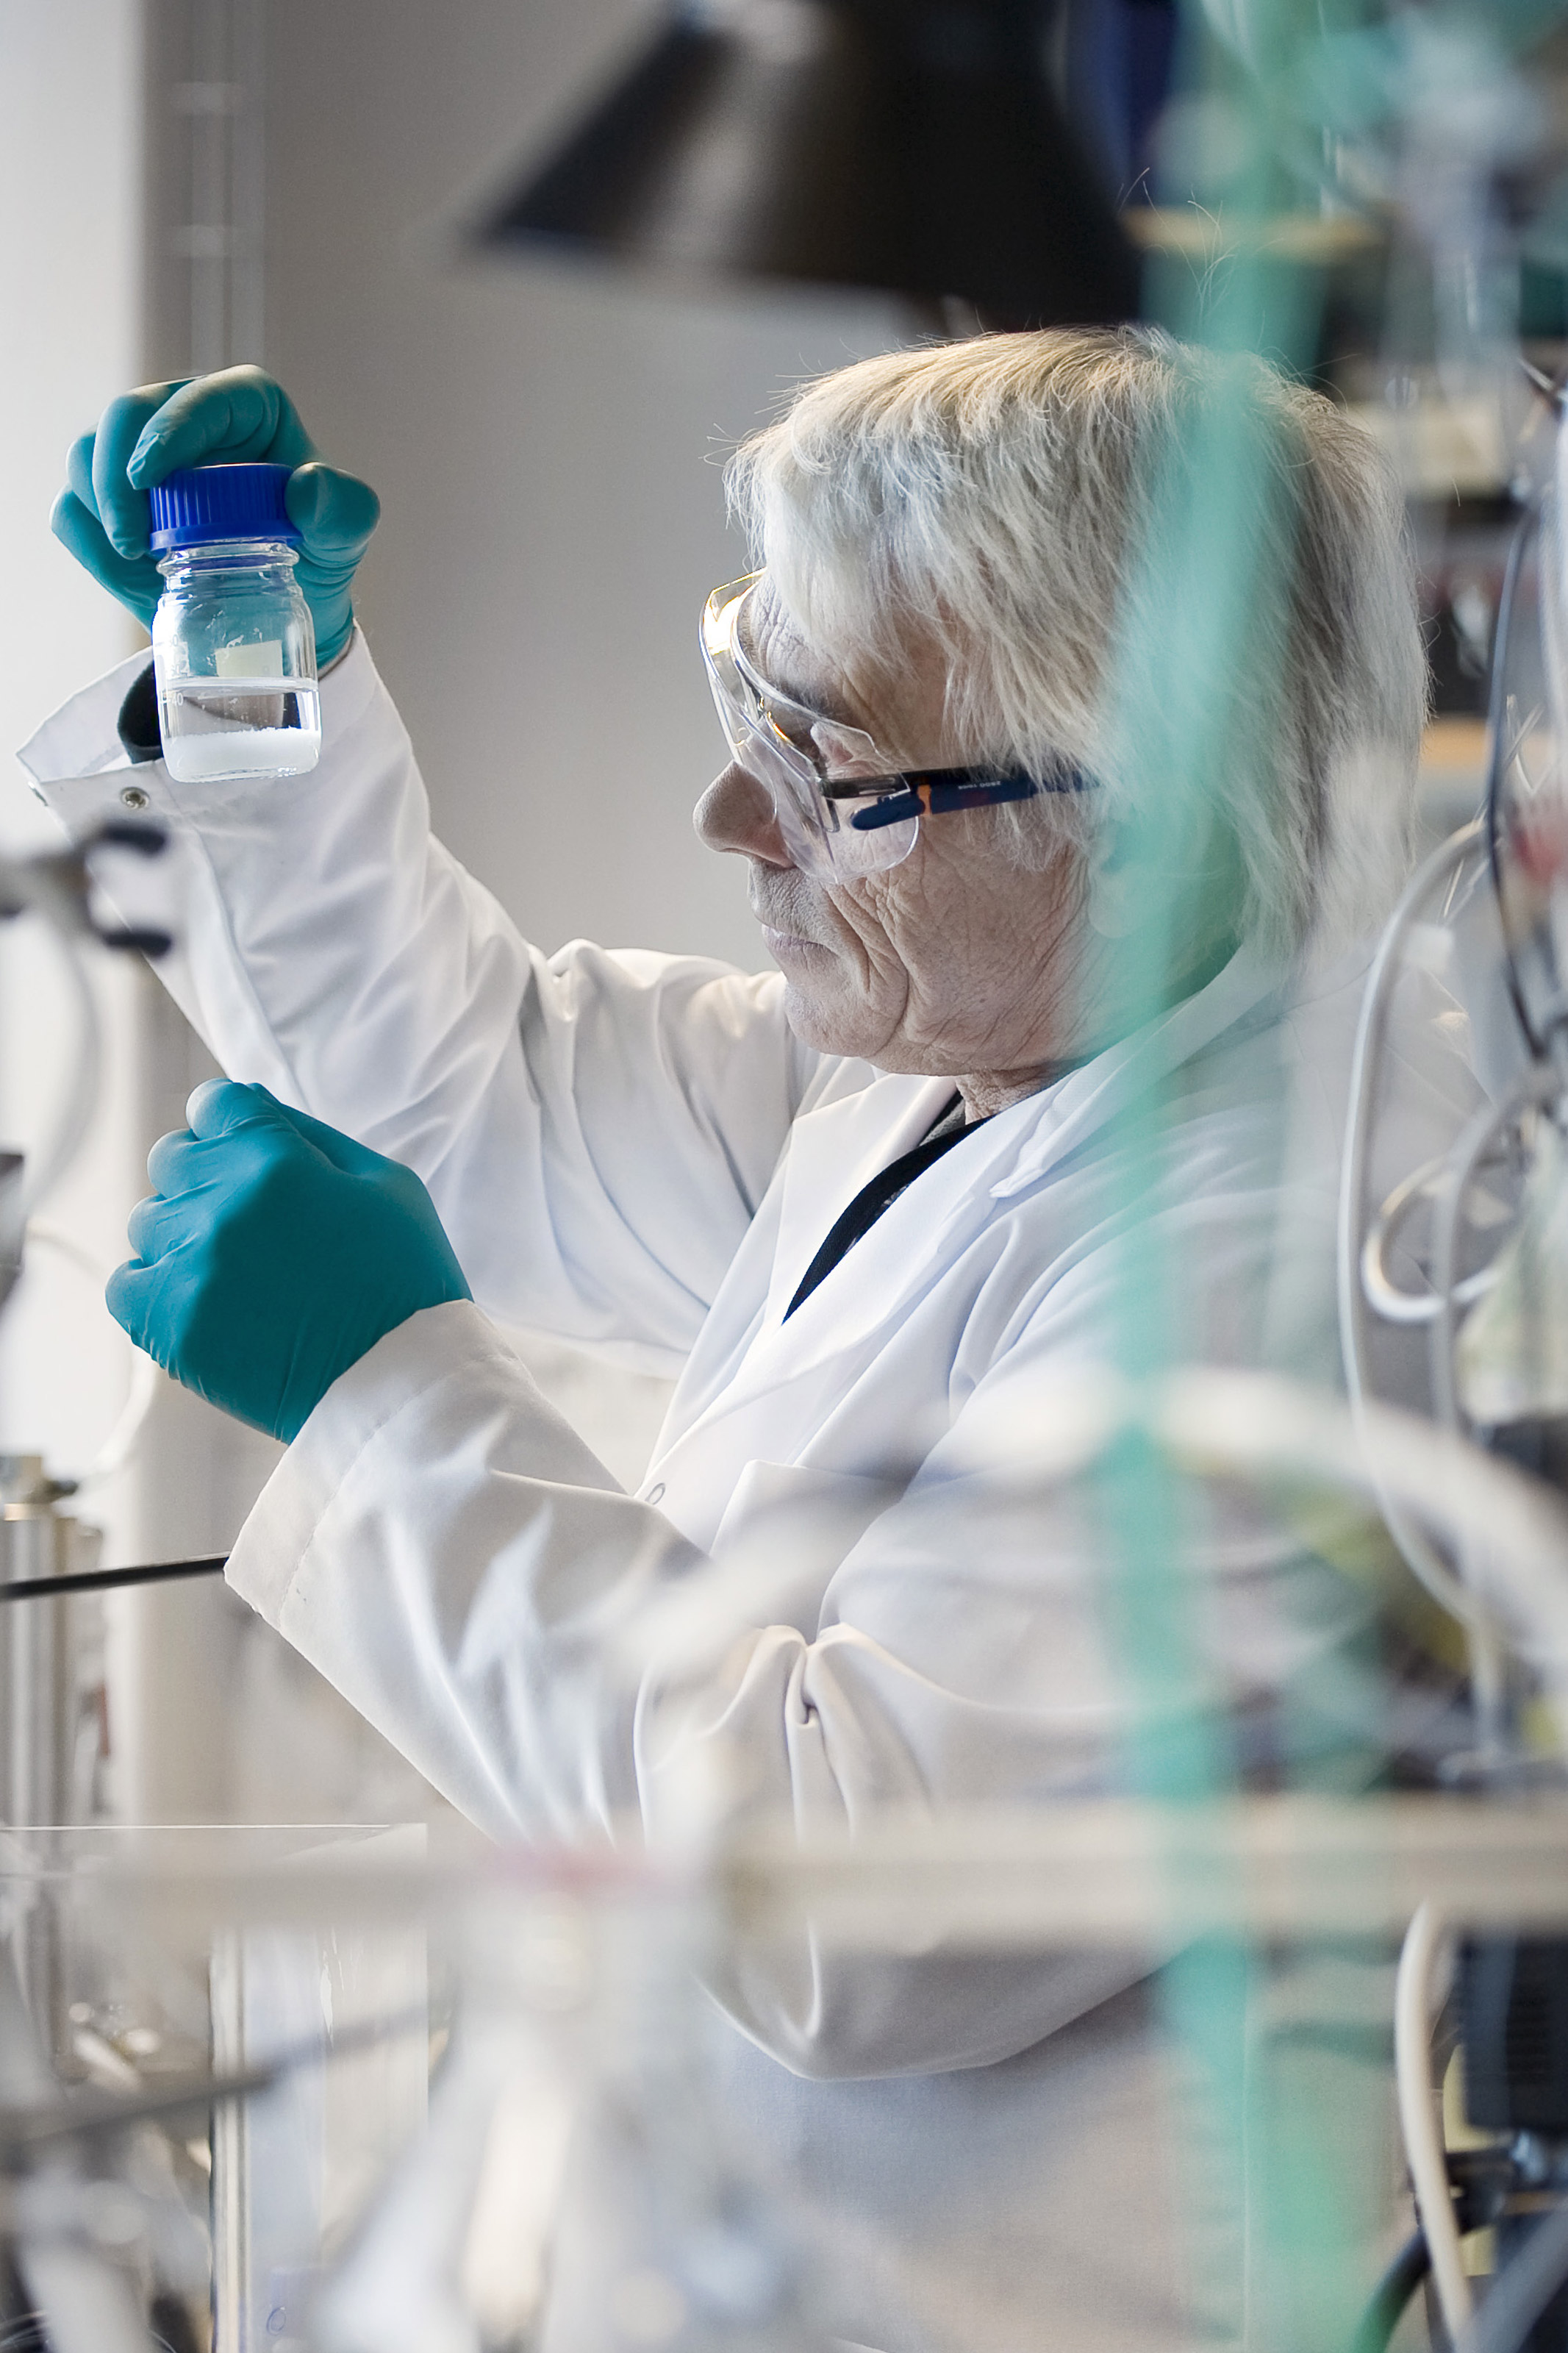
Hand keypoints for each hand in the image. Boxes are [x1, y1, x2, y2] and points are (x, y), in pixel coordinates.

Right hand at [52, 367, 379, 665]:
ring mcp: (141, 452)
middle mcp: (185, 413)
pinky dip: (91, 546)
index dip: (165, 432)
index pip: (196, 399)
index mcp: (245, 404)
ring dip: (100, 514)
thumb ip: (342, 510)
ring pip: (85, 457)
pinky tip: (133, 576)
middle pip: (123, 418)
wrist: (290, 599)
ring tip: (142, 566)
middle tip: (133, 543)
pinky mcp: (111, 496)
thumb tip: (306, 485)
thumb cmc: (319, 552)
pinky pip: (72, 509)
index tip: (147, 479)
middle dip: (115, 479)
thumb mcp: (345, 534)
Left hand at [108, 1082, 469, 1443]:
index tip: (246, 1153)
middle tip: (252, 1221)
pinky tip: (204, 1301)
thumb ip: (312, 1136)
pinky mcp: (171, 1325)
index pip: (213, 1104)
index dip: (230, 1126)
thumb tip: (252, 1104)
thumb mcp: (386, 1186)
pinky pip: (125, 1285)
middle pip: (172, 1157)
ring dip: (185, 1236)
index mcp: (277, 1161)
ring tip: (240, 1272)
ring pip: (148, 1221)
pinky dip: (156, 1288)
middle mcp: (223, 1204)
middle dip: (207, 1177)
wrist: (402, 1386)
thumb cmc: (406, 1282)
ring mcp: (192, 1266)